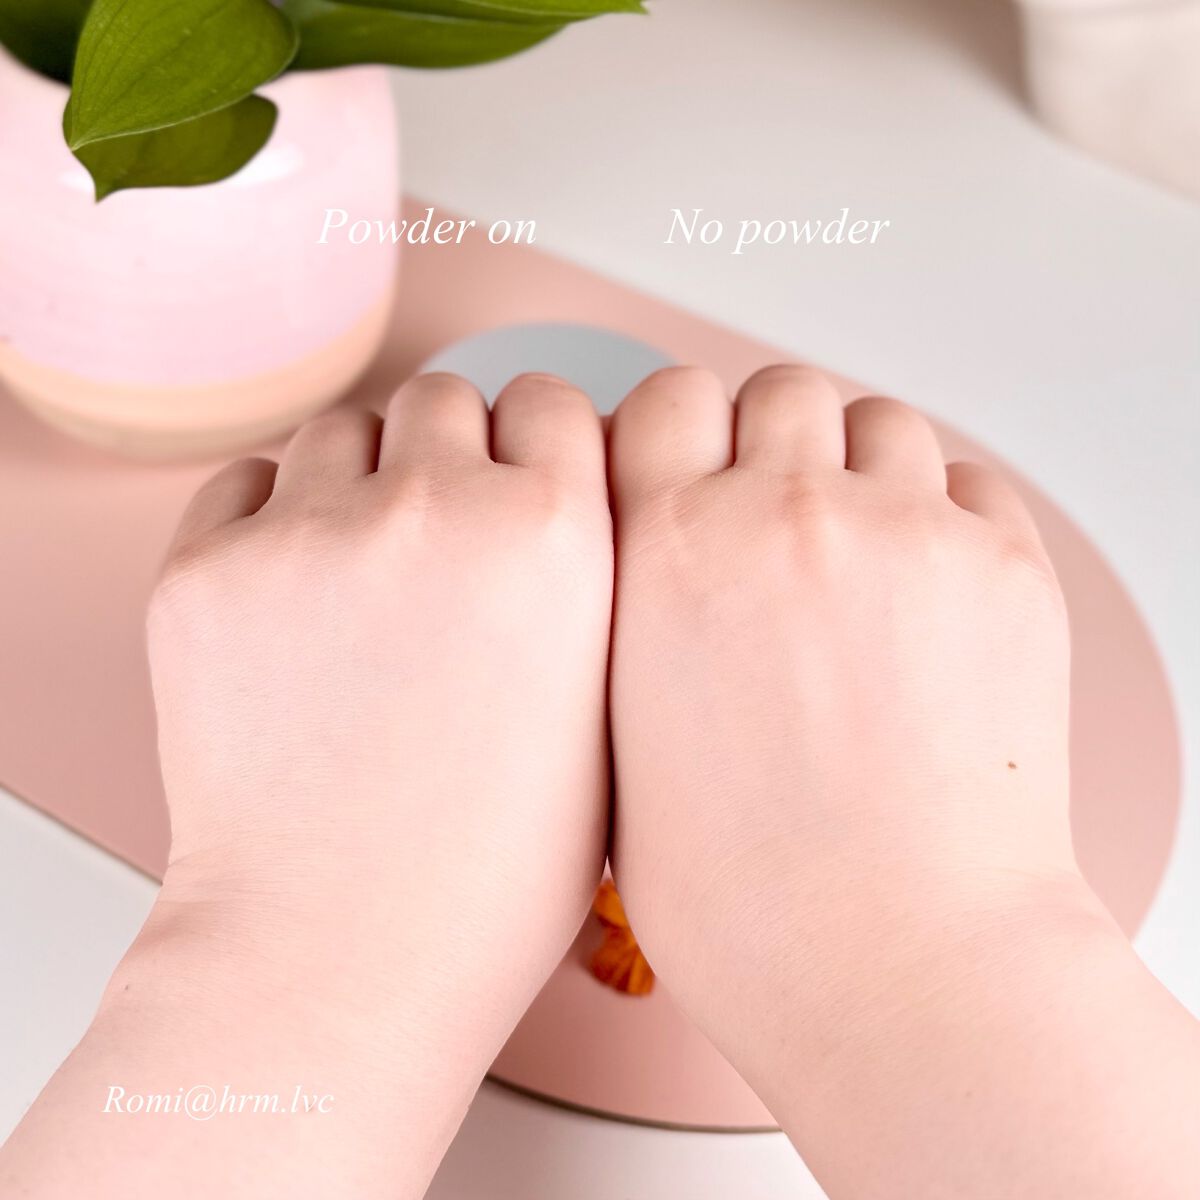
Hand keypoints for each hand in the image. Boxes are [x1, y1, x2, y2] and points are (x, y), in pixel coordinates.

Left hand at [1, 372, 612, 1199]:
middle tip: (444, 533)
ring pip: (345, 430)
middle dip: (452, 452)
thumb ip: (593, 586)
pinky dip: (276, 513)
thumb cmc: (494, 870)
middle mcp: (438, 510)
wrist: (346, 955)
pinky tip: (298, 589)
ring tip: (367, 567)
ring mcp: (311, 534)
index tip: (526, 480)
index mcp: (558, 538)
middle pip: (446, 399)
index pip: (552, 402)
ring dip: (363, 477)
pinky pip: (249, 482)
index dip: (542, 444)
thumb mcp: (610, 715)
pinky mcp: (207, 571)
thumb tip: (556, 514)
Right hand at [607, 365, 1199, 1198]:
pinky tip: (922, 584)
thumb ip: (632, 630)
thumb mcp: (618, 751)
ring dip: (858, 465)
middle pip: (778, 390)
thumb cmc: (750, 900)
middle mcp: (784, 515)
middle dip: (768, 435)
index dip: (674, 427)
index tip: (685, 460)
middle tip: (772, 508)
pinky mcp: (1005, 568)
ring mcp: (905, 532)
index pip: (664, 400)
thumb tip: (657, 579)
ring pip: (877, 420)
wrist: (897, 969)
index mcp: (668, 553)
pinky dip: (943, 510)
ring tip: (855, 547)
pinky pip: (969, 482)